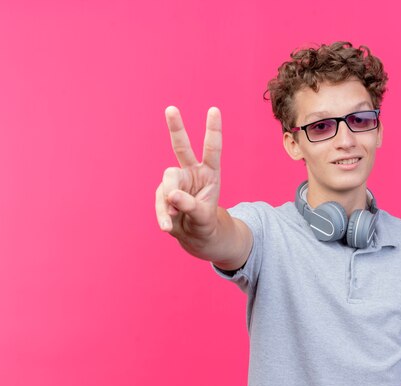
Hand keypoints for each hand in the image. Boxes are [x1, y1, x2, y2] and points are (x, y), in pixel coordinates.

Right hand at [155, 106, 221, 245]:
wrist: (194, 234)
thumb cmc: (205, 222)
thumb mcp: (204, 217)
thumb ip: (191, 206)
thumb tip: (172, 195)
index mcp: (210, 173)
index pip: (212, 149)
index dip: (213, 130)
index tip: (214, 110)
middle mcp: (192, 172)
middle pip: (182, 147)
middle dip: (176, 128)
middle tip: (171, 109)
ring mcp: (176, 181)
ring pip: (168, 182)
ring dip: (169, 202)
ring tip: (173, 218)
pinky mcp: (163, 193)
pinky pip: (160, 201)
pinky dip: (162, 215)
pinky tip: (167, 227)